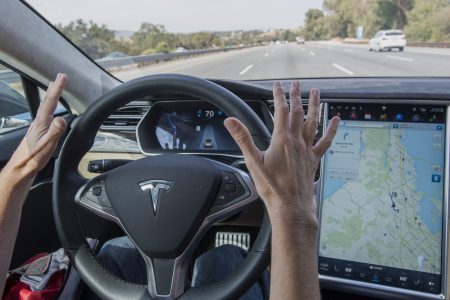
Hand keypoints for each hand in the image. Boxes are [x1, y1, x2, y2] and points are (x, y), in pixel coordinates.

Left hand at [7, 73, 67, 176]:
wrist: (21, 168)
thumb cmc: (33, 158)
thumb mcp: (47, 145)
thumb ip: (55, 132)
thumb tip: (62, 119)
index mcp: (41, 123)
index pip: (51, 102)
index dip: (58, 88)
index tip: (63, 77)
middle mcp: (38, 122)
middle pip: (47, 101)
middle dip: (54, 87)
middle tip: (60, 76)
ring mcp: (38, 127)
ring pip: (45, 107)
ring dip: (51, 95)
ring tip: (53, 88)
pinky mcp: (38, 132)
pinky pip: (46, 115)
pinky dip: (50, 107)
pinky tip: (51, 112)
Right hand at [224, 81, 339, 221]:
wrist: (291, 206)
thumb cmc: (272, 187)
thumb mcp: (253, 161)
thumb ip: (242, 138)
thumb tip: (230, 122)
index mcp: (281, 139)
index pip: (280, 111)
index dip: (279, 96)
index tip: (278, 85)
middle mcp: (297, 141)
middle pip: (297, 112)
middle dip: (296, 96)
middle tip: (296, 83)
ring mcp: (307, 149)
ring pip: (313, 122)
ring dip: (314, 105)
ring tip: (316, 92)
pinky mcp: (313, 159)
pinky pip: (325, 141)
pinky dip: (331, 129)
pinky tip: (335, 120)